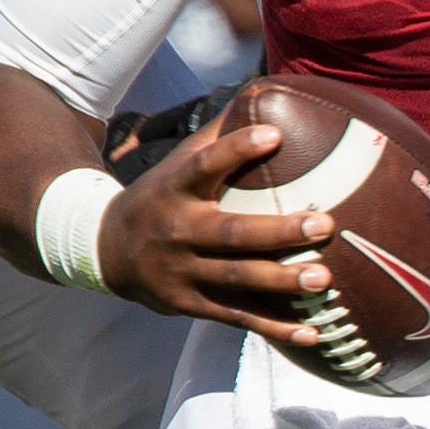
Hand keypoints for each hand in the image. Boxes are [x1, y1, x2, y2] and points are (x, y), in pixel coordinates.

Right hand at [96, 112, 336, 344]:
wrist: (105, 251)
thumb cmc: (161, 196)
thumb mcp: (176, 165)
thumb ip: (217, 138)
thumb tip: (266, 95)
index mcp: (175, 187)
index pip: (204, 163)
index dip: (237, 149)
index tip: (275, 135)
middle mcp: (177, 230)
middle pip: (231, 233)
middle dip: (278, 231)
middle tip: (324, 224)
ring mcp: (182, 271)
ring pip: (237, 279)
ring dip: (282, 282)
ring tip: (324, 280)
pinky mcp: (189, 304)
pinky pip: (236, 317)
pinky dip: (275, 328)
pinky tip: (313, 333)